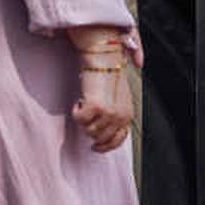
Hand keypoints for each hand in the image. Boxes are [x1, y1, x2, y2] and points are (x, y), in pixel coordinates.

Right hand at [69, 33, 135, 151]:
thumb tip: (101, 133)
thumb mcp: (118, 99)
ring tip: (84, 103)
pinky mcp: (96, 107)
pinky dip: (76, 112)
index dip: (105, 146)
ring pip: (88, 130)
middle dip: (90, 129)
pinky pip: (79, 119)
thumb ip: (114, 115)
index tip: (95, 146)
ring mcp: (109, 113)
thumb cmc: (108, 75)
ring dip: (83, 119)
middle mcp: (120, 116)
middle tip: (86, 115)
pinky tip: (79, 101)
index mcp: (128, 115)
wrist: (104, 58)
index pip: (117, 140)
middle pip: (99, 137)